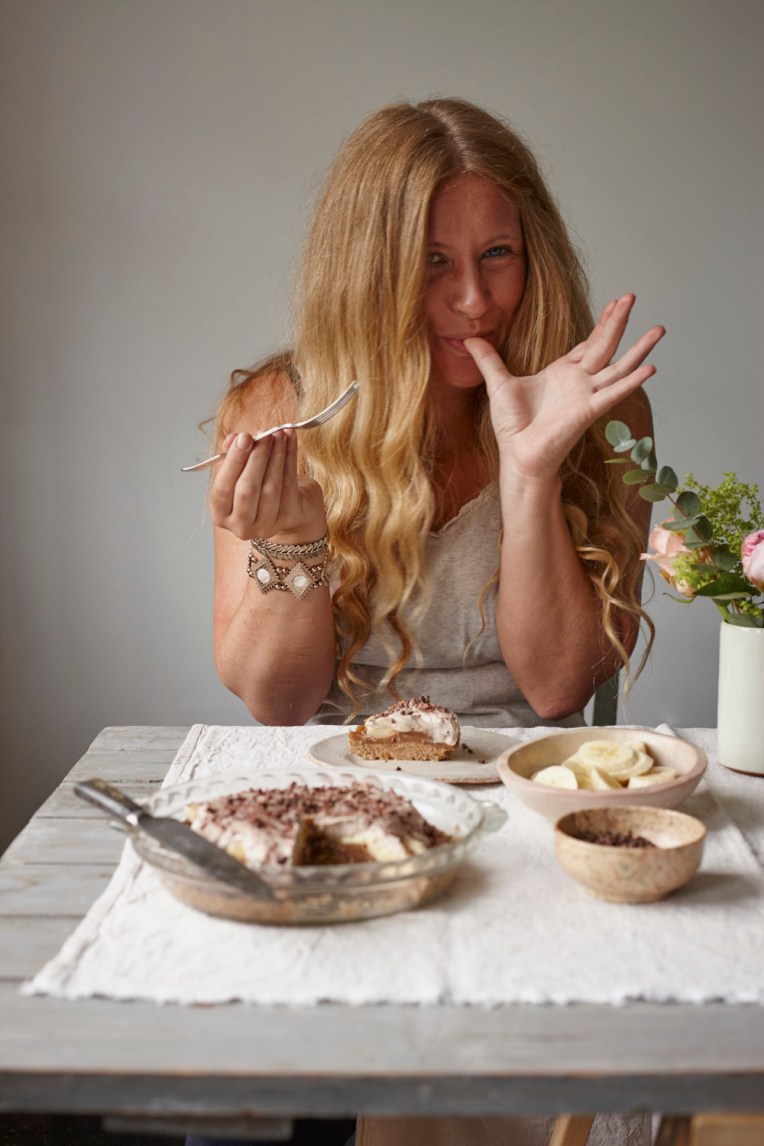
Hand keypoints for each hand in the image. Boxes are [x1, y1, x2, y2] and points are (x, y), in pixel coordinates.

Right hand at [209, 429, 326, 540]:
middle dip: (256, 458)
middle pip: (247, 490)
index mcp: (222, 515)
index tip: (243, 437)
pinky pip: (289, 483)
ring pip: (270, 487)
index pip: (222, 489)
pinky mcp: (290, 517)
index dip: (233, 462)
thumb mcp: (240, 471)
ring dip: (275, 456)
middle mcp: (242, 526)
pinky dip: (290, 457)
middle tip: (262, 434)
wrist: (290, 504)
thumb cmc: (258, 485)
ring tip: (278, 433)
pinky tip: (290, 438)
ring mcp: (266, 525)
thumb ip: (233, 455)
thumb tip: (235, 439)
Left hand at [464, 293, 664, 480]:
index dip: (602, 322)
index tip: (615, 302)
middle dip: (618, 320)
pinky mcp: (589, 411)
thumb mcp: (498, 383)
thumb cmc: (512, 427)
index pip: (588, 342)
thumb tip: (469, 338)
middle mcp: (579, 381)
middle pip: (605, 344)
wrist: (518, 456)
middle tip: (632, 296)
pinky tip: (651, 368)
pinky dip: (632, 381)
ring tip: (659, 329)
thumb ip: (488, 360)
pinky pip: (615, 393)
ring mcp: (587, 395)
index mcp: (562, 373)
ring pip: (619, 366)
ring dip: (639, 348)